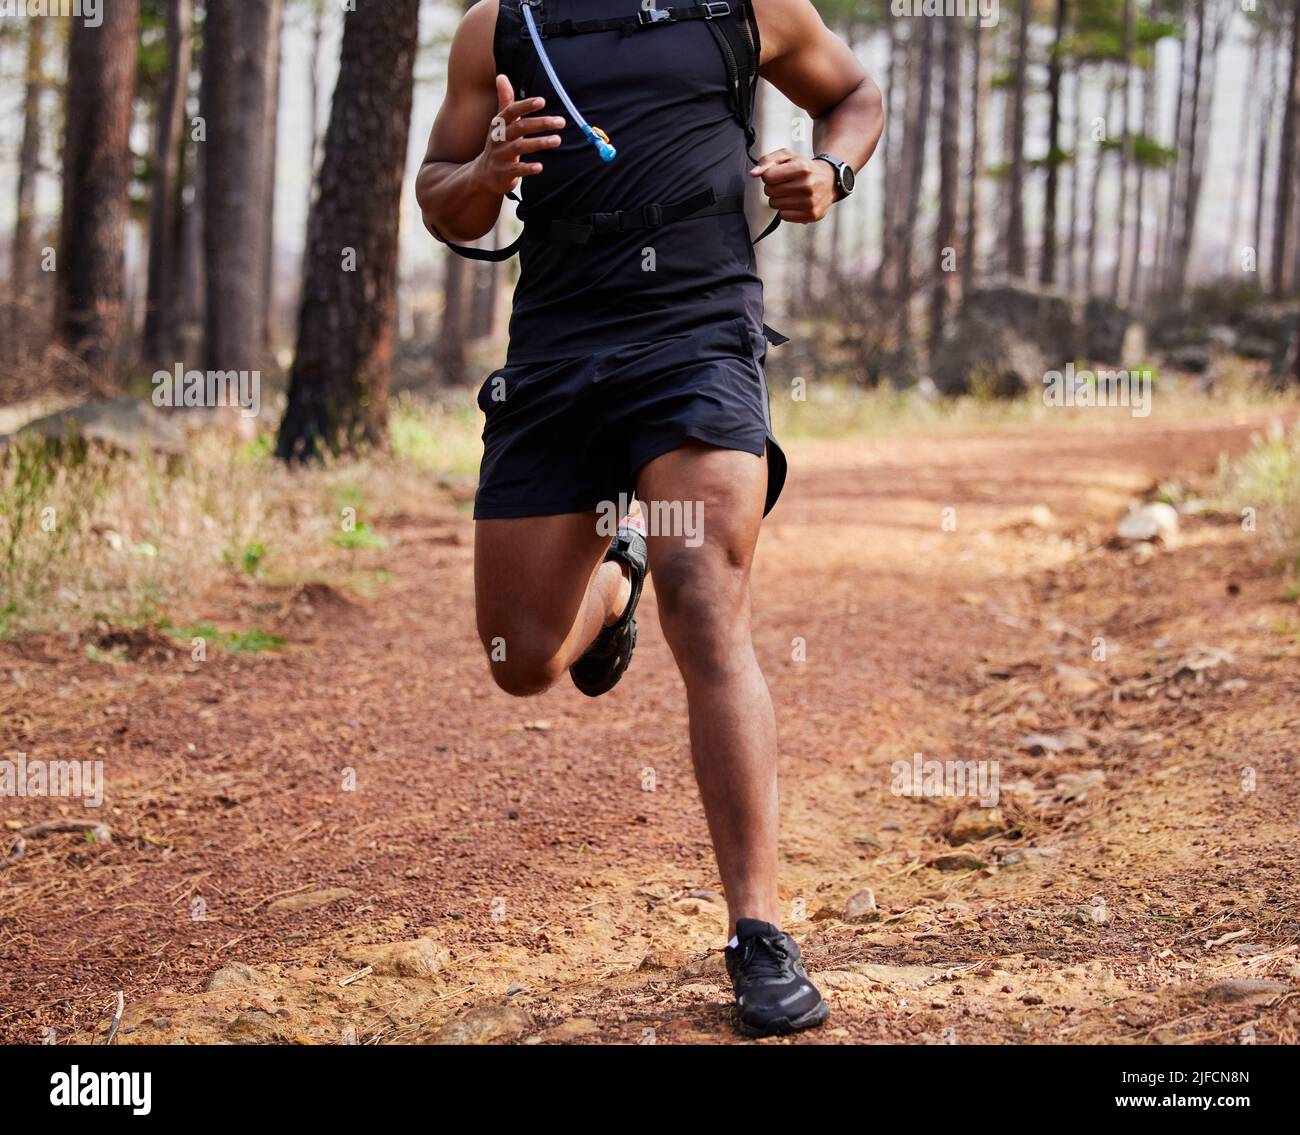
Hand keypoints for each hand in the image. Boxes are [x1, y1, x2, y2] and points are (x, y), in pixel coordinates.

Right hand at [474, 75, 565, 195]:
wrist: (484, 175)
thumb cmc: (498, 145)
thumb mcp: (500, 124)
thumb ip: (505, 102)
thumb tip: (502, 76)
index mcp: (499, 124)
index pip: (511, 111)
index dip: (526, 106)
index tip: (542, 101)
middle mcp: (498, 138)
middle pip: (520, 128)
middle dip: (541, 123)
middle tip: (561, 122)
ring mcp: (500, 156)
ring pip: (520, 147)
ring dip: (539, 143)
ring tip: (557, 140)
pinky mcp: (503, 173)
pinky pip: (516, 170)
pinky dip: (528, 168)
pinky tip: (540, 167)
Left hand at [749, 149, 837, 223]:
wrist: (830, 180)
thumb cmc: (806, 168)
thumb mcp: (788, 156)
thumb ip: (768, 160)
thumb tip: (753, 173)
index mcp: (802, 168)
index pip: (768, 177)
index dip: (768, 176)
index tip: (777, 175)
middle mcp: (807, 185)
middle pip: (770, 191)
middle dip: (773, 188)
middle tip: (785, 184)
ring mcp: (810, 202)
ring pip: (775, 205)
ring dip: (779, 199)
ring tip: (791, 193)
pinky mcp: (811, 215)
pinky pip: (784, 216)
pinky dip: (786, 210)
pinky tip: (795, 203)